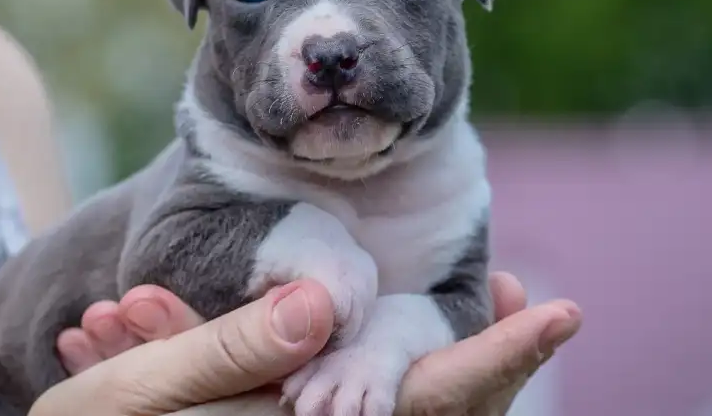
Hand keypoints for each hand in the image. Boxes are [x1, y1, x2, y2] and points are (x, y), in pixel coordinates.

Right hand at [46, 273, 580, 415]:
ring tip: (507, 313)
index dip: (496, 358)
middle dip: (490, 359)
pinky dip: (396, 363)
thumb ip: (235, 349)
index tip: (558, 311)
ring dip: (456, 360)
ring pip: (404, 406)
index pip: (424, 399)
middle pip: (433, 408)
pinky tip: (400, 331)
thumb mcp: (152, 391)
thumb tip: (318, 307)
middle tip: (543, 311)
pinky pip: (359, 399)